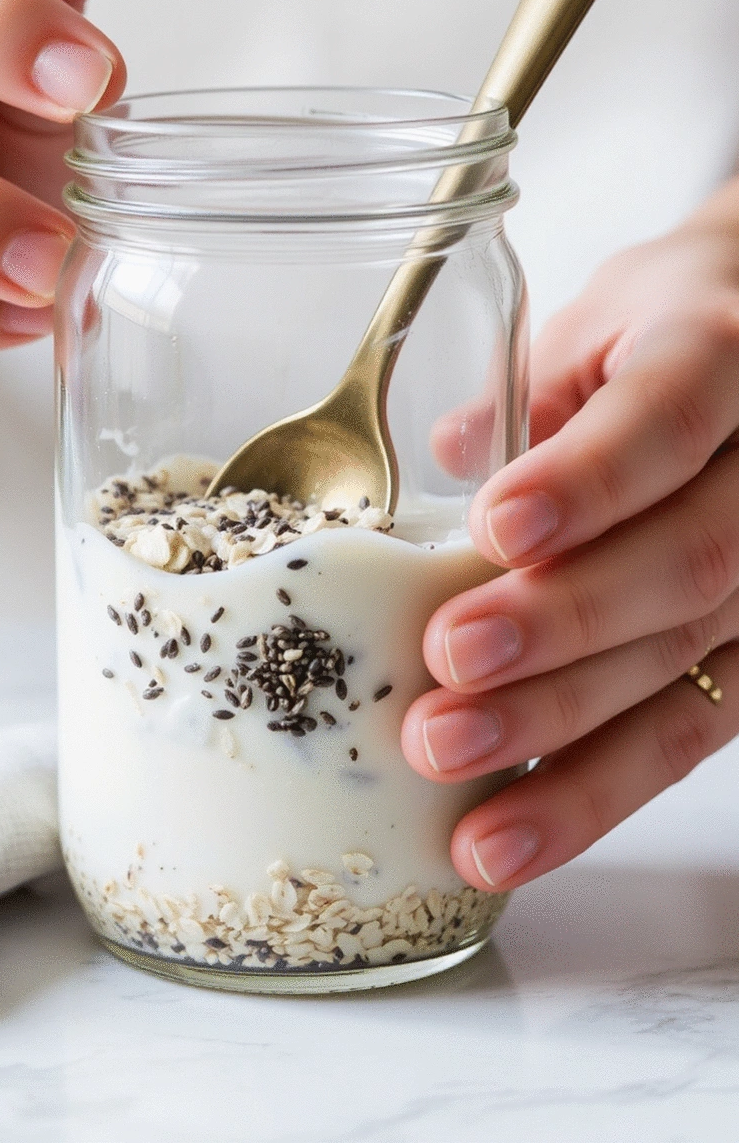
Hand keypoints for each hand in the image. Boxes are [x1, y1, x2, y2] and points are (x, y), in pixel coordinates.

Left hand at [401, 209, 738, 890]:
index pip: (669, 422)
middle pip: (687, 561)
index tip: (498, 525)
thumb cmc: (667, 324)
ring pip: (690, 663)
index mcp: (723, 356)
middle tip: (445, 669)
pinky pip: (689, 732)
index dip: (590, 480)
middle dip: (560, 627)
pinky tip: (509, 834)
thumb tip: (447, 457)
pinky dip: (594, 790)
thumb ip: (524, 389)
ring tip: (450, 776)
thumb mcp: (597, 321)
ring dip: (564, 738)